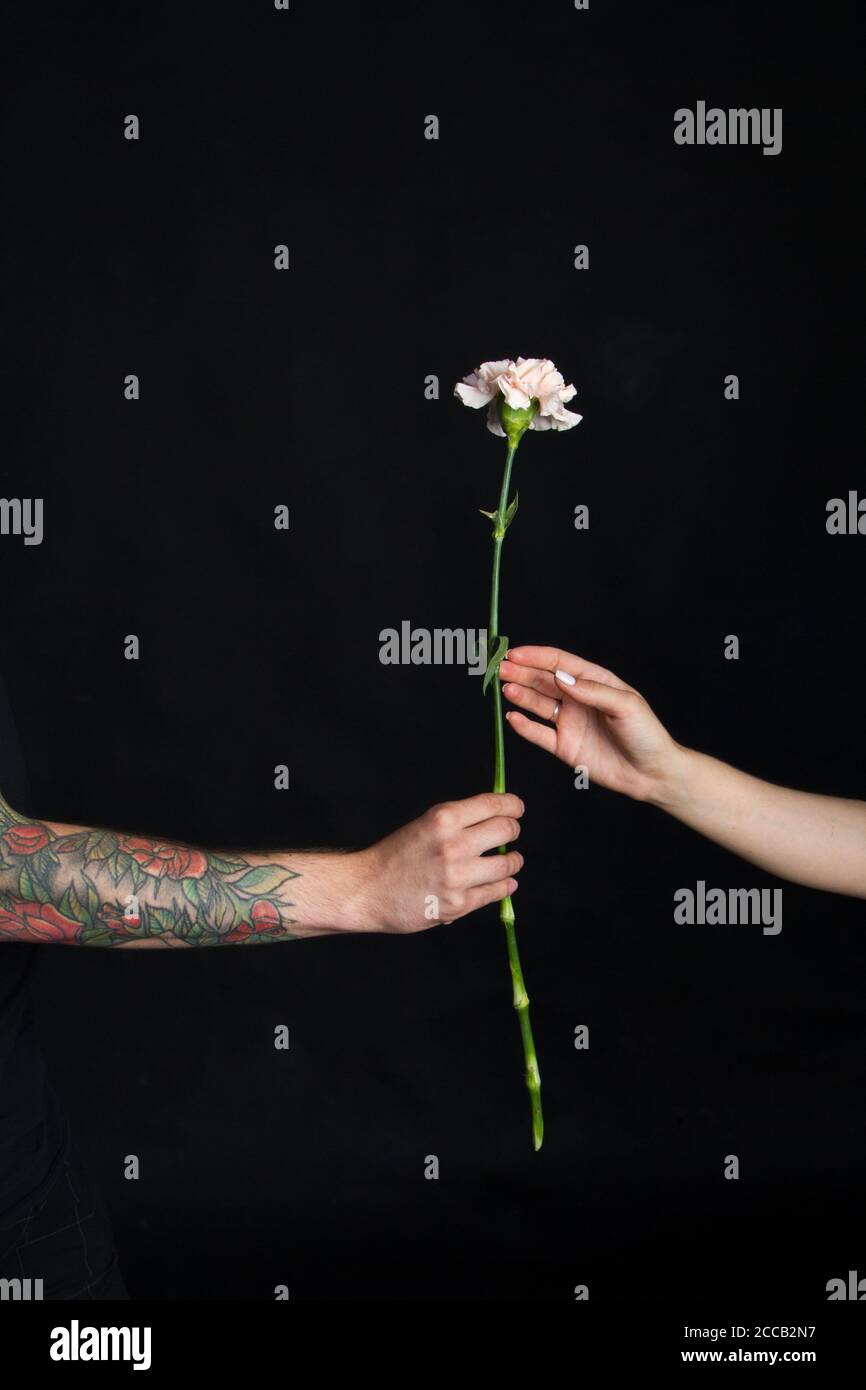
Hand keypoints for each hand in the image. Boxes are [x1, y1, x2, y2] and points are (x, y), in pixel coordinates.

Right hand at [351, 792, 524, 932]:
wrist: (366, 889)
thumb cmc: (394, 855)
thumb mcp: (424, 824)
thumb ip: (457, 820)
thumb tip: (497, 815)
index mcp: (443, 819)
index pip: (494, 804)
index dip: (513, 805)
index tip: (517, 809)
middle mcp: (454, 845)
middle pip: (507, 830)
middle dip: (513, 830)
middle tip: (510, 833)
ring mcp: (458, 877)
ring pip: (508, 864)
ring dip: (513, 861)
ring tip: (511, 861)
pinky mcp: (458, 904)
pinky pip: (496, 892)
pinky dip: (504, 886)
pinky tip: (505, 883)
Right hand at [500, 645, 682, 801]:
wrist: (652, 773)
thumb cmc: (646, 734)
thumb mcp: (626, 705)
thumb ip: (592, 691)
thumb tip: (561, 677)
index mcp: (594, 682)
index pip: (561, 663)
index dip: (537, 657)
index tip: (515, 654)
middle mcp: (578, 699)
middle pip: (544, 681)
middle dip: (522, 673)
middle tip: (501, 668)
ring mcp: (570, 722)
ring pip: (538, 704)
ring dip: (521, 695)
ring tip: (505, 688)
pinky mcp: (564, 746)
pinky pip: (539, 734)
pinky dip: (524, 726)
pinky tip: (512, 717)